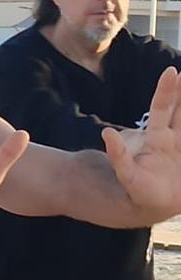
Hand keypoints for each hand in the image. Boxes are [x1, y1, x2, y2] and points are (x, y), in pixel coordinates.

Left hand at [102, 67, 180, 218]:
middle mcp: (172, 139)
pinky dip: (177, 132)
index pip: (162, 108)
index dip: (166, 91)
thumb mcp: (127, 174)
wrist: (154, 207)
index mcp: (157, 138)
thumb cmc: (139, 190)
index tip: (171, 72)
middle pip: (180, 110)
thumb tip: (106, 133)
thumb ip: (119, 155)